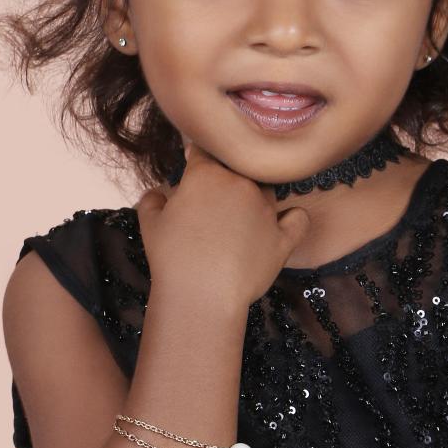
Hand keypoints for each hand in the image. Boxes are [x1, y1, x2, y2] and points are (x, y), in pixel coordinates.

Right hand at [134, 139, 312, 309]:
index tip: (194, 162)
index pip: (205, 152)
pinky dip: (293, 218)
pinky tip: (283, 223)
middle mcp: (241, 184)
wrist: (201, 296)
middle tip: (214, 201)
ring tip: (241, 217)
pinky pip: (298, 218)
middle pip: (238, 169)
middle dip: (227, 179)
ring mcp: (266, 210)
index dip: (199, 157)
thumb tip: (156, 193)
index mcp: (207, 175)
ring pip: (267, 189)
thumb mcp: (149, 224)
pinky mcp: (283, 237)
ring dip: (255, 197)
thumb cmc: (170, 258)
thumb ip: (151, 201)